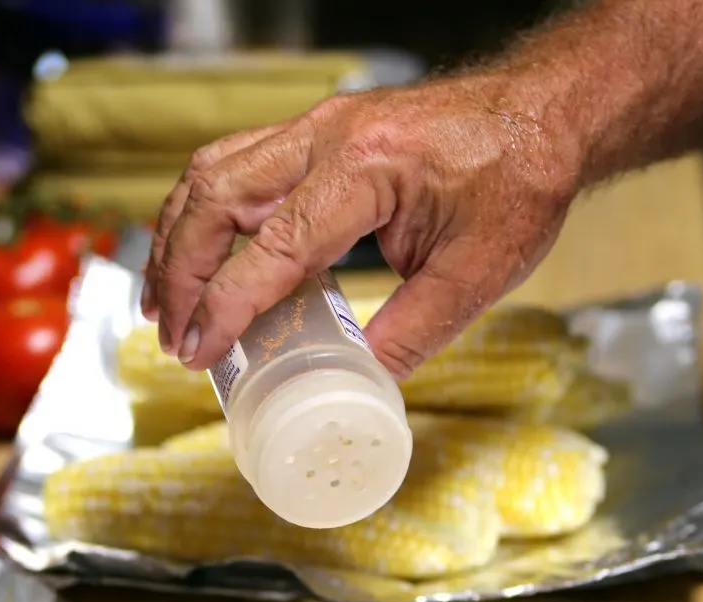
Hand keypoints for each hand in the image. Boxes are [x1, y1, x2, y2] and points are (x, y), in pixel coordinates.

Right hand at [141, 70, 580, 376]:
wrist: (541, 117)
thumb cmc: (518, 181)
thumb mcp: (475, 275)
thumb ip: (411, 332)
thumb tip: (358, 383)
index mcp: (364, 170)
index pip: (270, 247)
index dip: (224, 307)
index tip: (197, 352)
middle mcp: (326, 137)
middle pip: (214, 199)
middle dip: (179, 274)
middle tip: (171, 336)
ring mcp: (316, 127)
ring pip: (212, 173)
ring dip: (177, 238)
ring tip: (161, 300)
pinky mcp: (316, 133)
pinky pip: (234, 164)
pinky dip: (203, 212)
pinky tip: (197, 249)